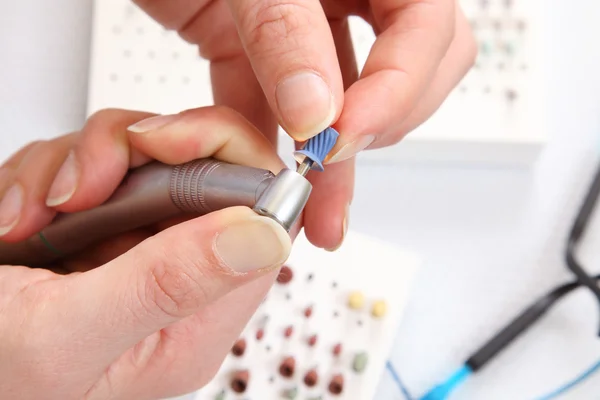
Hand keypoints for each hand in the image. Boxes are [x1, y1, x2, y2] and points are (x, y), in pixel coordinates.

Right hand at [0, 107, 292, 398]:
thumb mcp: (67, 335)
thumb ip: (166, 283)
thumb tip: (265, 235)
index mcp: (192, 324)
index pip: (263, 223)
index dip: (237, 164)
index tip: (173, 144)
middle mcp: (174, 281)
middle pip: (208, 172)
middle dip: (142, 153)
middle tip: (86, 179)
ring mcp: (133, 246)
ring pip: (147, 156)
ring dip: (82, 162)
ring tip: (32, 215)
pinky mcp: (96, 222)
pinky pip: (95, 159)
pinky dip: (48, 170)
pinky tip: (17, 215)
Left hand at [134, 0, 475, 249]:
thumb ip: (286, 32)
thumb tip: (318, 113)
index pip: (429, 25)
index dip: (401, 87)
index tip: (348, 134)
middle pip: (409, 67)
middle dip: (381, 124)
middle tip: (339, 162)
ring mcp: (303, 21)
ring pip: (343, 97)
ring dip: (330, 157)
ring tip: (312, 209)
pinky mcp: (257, 45)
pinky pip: (276, 101)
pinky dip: (268, 139)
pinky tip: (261, 177)